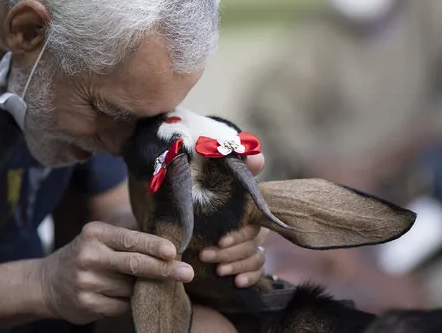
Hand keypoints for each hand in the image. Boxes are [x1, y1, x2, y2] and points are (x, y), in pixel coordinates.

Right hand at [38, 221, 194, 323]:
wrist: (47, 283)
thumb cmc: (86, 255)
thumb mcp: (99, 239)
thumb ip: (127, 239)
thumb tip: (169, 245)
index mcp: (95, 234)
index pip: (130, 239)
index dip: (154, 246)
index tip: (174, 251)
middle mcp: (89, 256)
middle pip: (135, 264)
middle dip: (164, 269)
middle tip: (187, 272)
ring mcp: (87, 282)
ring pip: (131, 289)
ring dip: (142, 288)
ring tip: (138, 283)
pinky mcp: (87, 304)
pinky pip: (121, 306)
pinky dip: (129, 302)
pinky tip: (121, 296)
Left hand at [196, 153, 268, 287]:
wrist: (180, 220)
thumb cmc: (195, 199)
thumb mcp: (207, 183)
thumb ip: (230, 167)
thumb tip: (258, 157)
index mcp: (244, 208)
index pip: (251, 223)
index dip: (238, 233)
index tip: (219, 241)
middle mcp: (252, 226)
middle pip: (252, 242)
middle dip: (229, 252)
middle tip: (205, 255)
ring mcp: (252, 244)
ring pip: (257, 257)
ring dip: (237, 265)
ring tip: (218, 271)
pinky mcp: (247, 262)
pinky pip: (260, 271)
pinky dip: (251, 277)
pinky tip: (237, 283)